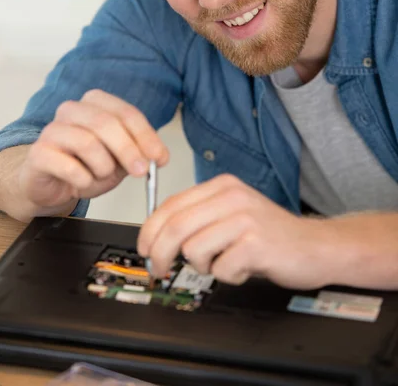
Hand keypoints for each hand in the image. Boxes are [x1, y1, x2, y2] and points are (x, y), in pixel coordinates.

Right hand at [18, 89, 168, 211]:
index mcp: (95, 103)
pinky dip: (83, 179)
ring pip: (87, 143)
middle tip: (140, 171)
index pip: (126, 113)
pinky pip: (68, 166)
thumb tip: (159, 157)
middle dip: (128, 150)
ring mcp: (52, 129)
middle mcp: (72, 110)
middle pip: (106, 123)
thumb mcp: (120, 159)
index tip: (159, 158)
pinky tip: (83, 182)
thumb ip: (139, 153)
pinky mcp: (39, 153)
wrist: (52, 186)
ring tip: (101, 176)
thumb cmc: (86, 167)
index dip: (146, 136)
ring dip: (103, 167)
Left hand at [137, 174, 331, 289]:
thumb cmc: (271, 233)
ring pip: (194, 249)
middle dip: (160, 254)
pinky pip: (220, 268)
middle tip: (159, 269)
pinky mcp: (255, 244)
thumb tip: (158, 235)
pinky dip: (228, 275)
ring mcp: (244, 219)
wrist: (317, 246)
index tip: (145, 248)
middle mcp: (232, 197)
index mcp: (222, 186)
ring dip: (204, 266)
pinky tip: (245, 267)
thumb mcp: (233, 213)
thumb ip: (200, 217)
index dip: (150, 230)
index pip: (171, 205)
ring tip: (226, 261)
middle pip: (175, 227)